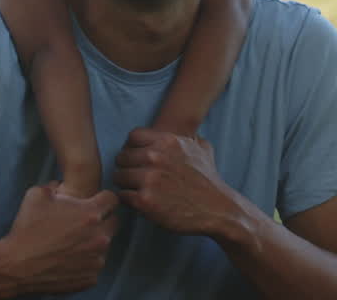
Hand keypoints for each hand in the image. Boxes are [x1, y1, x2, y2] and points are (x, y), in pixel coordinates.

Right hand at [0, 183, 118, 294]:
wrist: (17, 265)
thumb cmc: (27, 229)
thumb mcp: (37, 194)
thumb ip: (55, 186)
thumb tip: (59, 186)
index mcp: (90, 214)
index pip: (113, 199)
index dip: (103, 198)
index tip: (95, 201)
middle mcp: (99, 237)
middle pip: (114, 222)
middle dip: (102, 220)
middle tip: (82, 223)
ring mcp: (97, 260)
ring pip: (104, 246)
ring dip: (93, 242)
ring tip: (71, 243)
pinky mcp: (91, 278)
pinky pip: (94, 266)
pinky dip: (85, 262)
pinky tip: (68, 259)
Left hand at [113, 127, 239, 236]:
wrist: (217, 210)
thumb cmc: (208, 180)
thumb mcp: (201, 148)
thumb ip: (184, 137)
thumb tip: (178, 127)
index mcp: (167, 141)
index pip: (132, 137)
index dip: (133, 148)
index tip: (138, 159)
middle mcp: (155, 156)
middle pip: (122, 157)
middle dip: (127, 167)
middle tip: (136, 178)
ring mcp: (149, 179)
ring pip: (119, 176)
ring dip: (126, 184)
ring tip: (138, 190)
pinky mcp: (144, 201)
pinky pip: (123, 195)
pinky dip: (129, 200)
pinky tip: (140, 202)